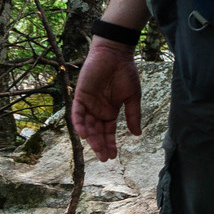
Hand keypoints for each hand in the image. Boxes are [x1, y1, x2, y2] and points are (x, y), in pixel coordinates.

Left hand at [71, 40, 141, 161]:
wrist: (116, 56)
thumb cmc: (126, 74)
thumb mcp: (132, 97)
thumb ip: (133, 115)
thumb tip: (137, 134)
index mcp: (110, 111)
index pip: (108, 131)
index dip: (109, 143)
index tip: (113, 156)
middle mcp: (97, 110)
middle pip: (97, 131)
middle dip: (100, 145)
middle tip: (104, 157)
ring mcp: (88, 104)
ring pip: (87, 125)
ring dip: (91, 137)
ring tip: (97, 149)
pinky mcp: (79, 96)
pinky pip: (77, 113)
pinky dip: (80, 124)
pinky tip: (84, 134)